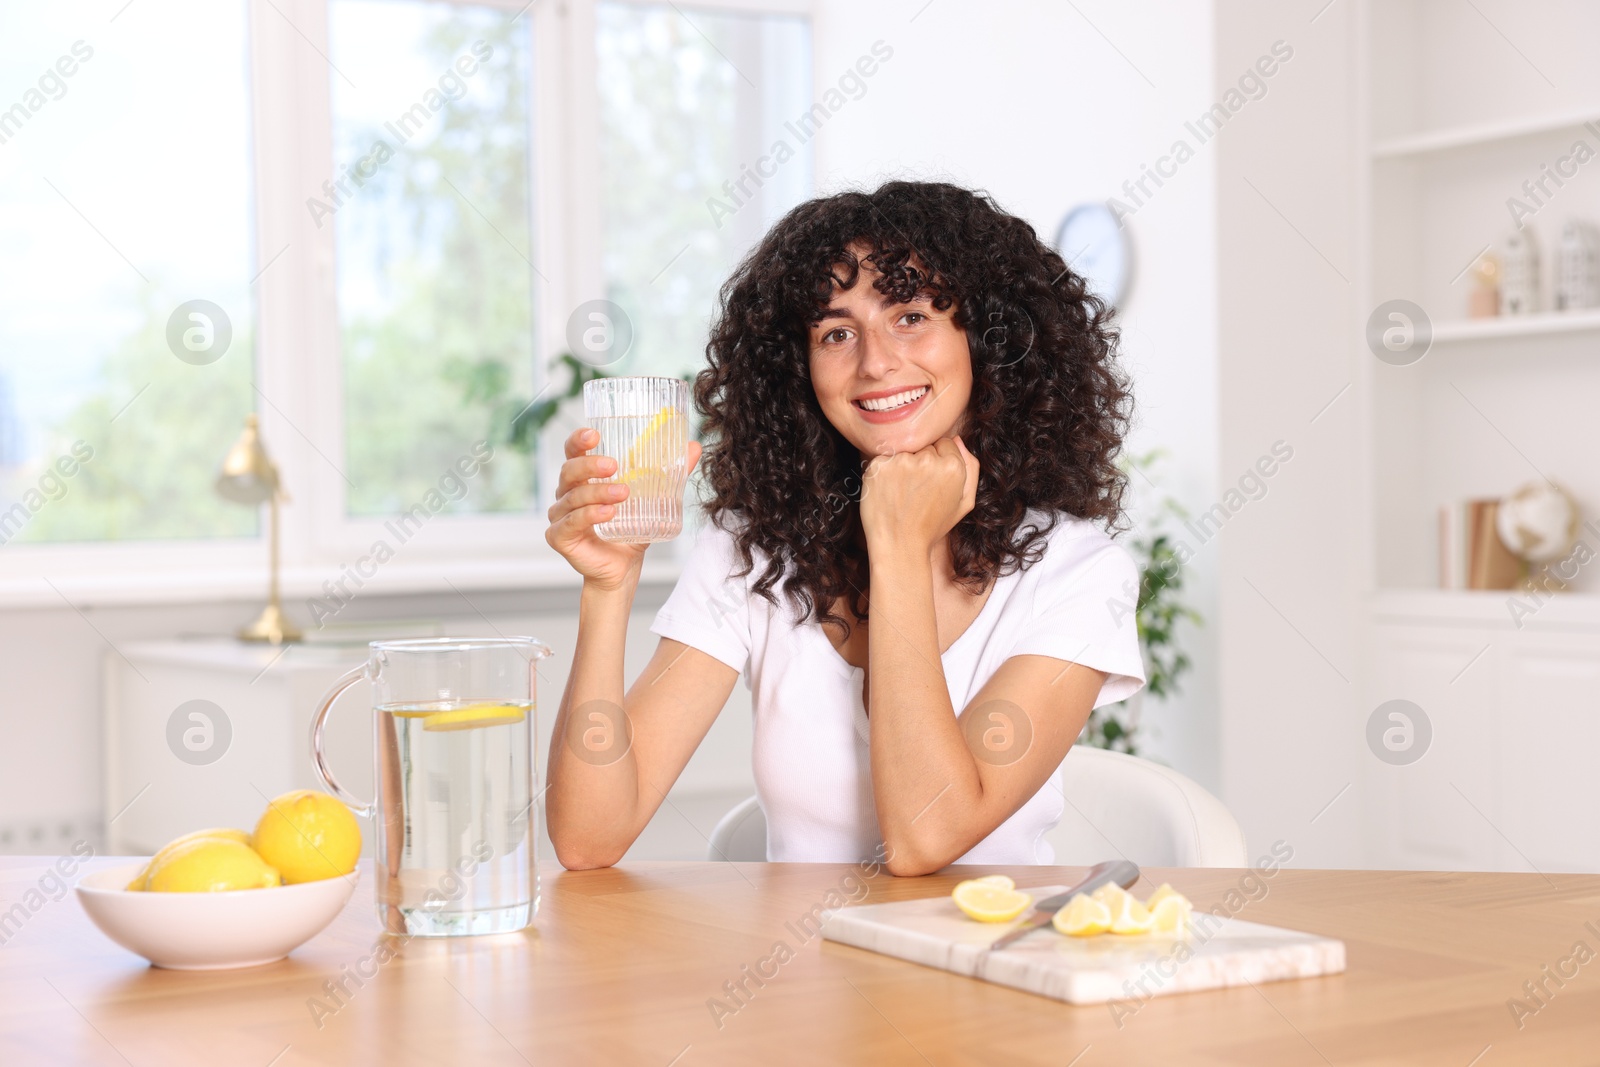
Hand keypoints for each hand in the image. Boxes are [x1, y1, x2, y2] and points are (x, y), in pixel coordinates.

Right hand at [545, 427, 702, 590]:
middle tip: (614, 466)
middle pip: (569, 471)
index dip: (578, 441)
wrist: (624, 568)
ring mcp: (560, 515)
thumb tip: (694, 447)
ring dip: (598, 492)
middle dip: (590, 465)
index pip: (573, 452)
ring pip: (574, 497)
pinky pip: (572, 522)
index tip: (594, 435)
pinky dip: (589, 515)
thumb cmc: (631, 530)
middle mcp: (567, 493)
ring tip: (623, 494)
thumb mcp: (654, 498)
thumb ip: (671, 473)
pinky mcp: (559, 537)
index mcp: (583, 478)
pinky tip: (607, 513)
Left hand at [858, 436, 977, 557]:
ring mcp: (901, 461)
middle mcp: (928, 460)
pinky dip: (883, 473)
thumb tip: (958, 439)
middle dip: (920, 463)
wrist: (900, 546)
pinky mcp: (879, 466)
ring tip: (901, 494)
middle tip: (915, 492)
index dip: (937, 464)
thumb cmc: (932, 527)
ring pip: (903, 452)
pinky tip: (887, 493)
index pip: (944, 444)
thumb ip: (970, 468)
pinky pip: (882, 460)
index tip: (930, 484)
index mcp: (953, 466)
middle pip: (923, 446)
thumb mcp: (963, 503)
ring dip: (901, 467)